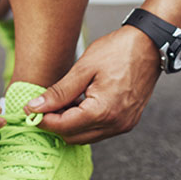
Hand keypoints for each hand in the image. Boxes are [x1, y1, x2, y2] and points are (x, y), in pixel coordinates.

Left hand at [25, 26, 161, 143]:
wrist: (150, 44)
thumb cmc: (119, 50)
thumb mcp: (84, 68)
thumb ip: (59, 92)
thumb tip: (35, 107)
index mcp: (103, 111)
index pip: (63, 127)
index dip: (43, 119)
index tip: (30, 108)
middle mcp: (116, 123)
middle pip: (73, 136)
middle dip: (56, 123)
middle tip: (45, 104)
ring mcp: (124, 124)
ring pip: (86, 136)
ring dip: (71, 124)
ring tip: (64, 101)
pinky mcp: (128, 120)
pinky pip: (101, 130)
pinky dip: (86, 121)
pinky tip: (81, 102)